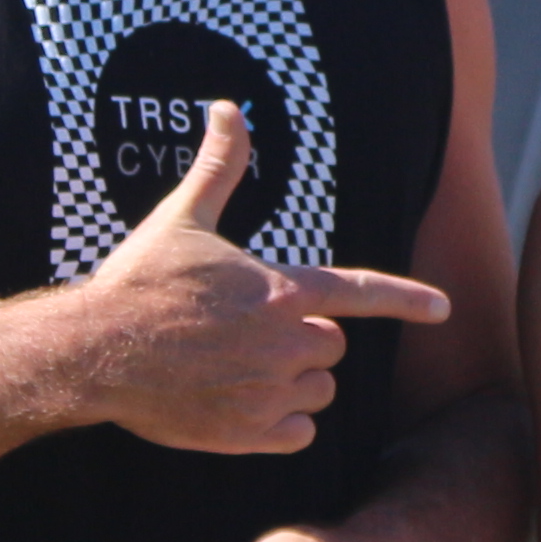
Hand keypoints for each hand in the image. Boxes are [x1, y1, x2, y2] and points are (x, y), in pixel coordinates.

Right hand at [71, 102, 453, 454]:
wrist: (96, 351)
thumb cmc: (140, 283)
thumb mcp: (183, 219)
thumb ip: (222, 168)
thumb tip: (230, 107)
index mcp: (280, 290)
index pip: (361, 292)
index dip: (406, 299)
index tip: (444, 308)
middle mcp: (286, 343)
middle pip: (332, 345)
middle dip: (302, 338)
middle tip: (247, 331)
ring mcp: (269, 392)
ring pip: (318, 391)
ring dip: (294, 382)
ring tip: (241, 367)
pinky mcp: (248, 434)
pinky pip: (299, 433)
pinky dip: (281, 424)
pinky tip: (243, 405)